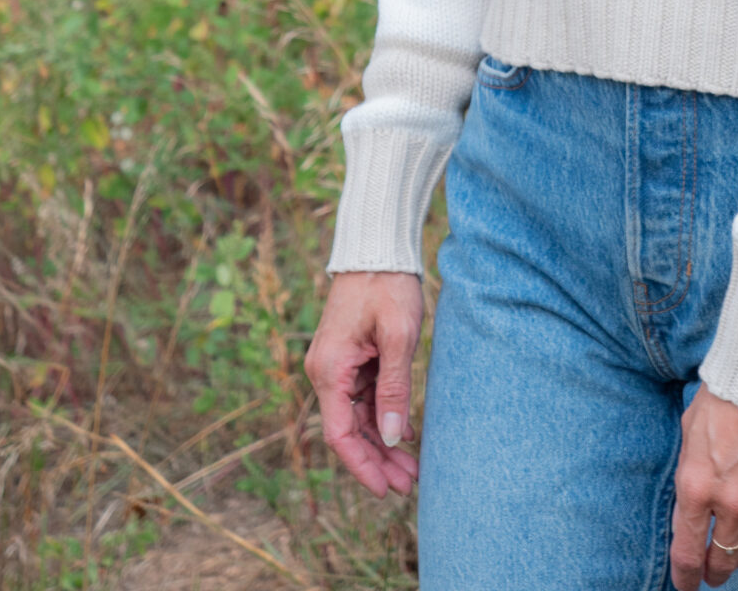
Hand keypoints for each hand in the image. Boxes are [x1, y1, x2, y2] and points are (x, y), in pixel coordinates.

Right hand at [305, 271, 423, 496]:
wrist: (377, 247)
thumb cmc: (388, 285)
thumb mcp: (399, 336)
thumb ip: (394, 389)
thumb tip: (392, 437)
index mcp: (329, 369)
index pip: (340, 434)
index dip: (362, 466)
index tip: (385, 490)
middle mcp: (326, 371)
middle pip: (349, 430)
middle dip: (378, 460)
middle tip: (409, 485)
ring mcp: (337, 365)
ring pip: (358, 416)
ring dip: (382, 442)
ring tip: (411, 468)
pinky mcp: (351, 357)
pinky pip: (365, 397)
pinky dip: (383, 416)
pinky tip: (406, 434)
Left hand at [670, 384, 737, 585]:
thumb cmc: (724, 391)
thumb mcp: (689, 432)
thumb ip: (691, 476)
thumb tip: (692, 509)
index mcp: (697, 484)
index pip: (688, 552)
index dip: (686, 577)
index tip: (687, 584)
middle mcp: (733, 498)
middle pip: (725, 558)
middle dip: (716, 571)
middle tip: (715, 573)